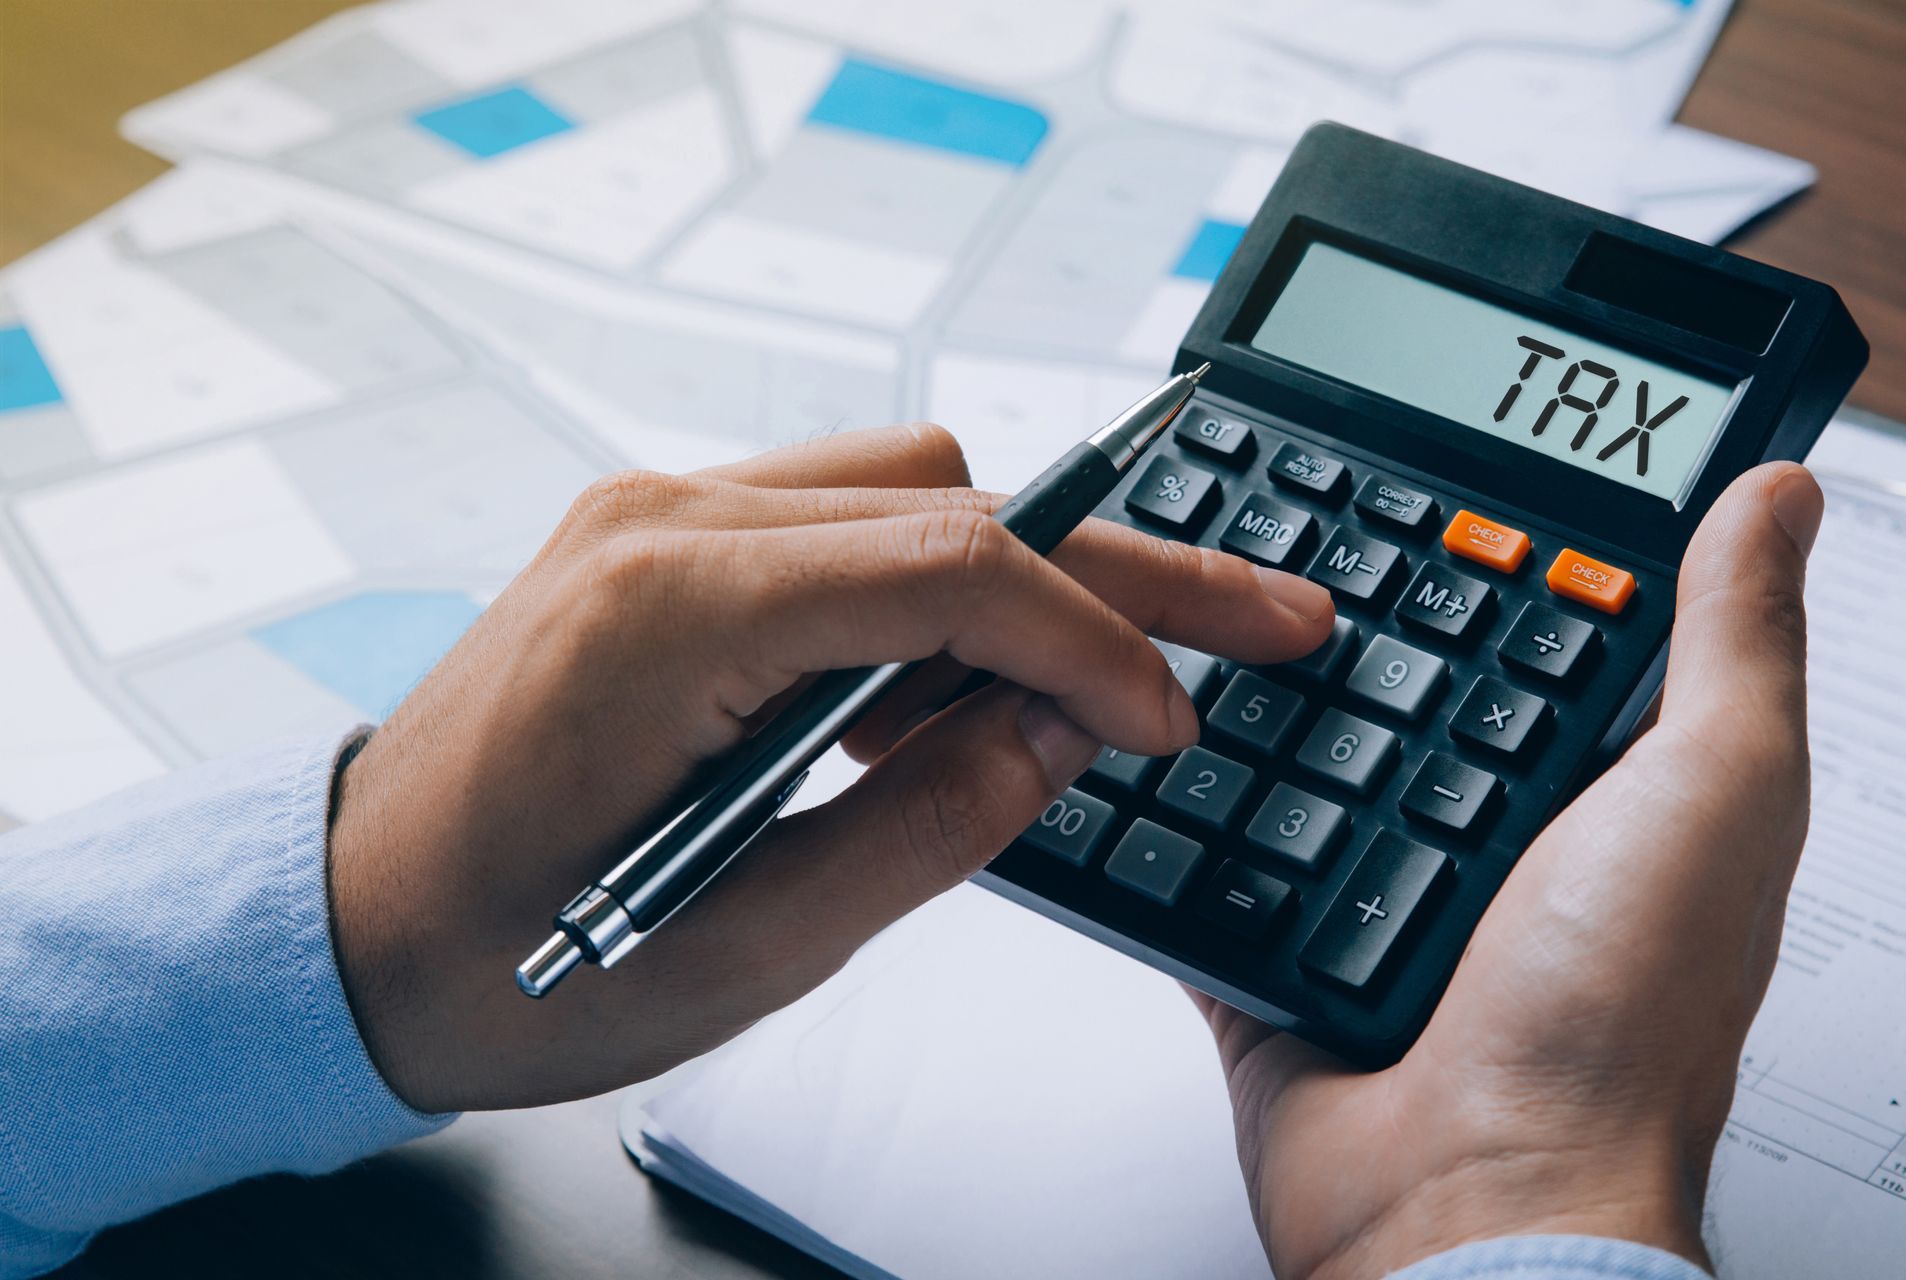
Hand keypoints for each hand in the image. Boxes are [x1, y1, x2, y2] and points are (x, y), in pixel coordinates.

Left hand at [327, 424, 1333, 1112]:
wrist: (347, 922)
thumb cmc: (501, 956)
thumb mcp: (742, 947)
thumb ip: (923, 830)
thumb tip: (1060, 734)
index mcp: (669, 613)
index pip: (952, 567)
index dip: (1096, 640)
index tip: (1173, 719)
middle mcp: (661, 523)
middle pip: (953, 502)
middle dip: (1120, 571)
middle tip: (1257, 617)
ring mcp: (656, 516)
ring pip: (911, 488)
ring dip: (1029, 576)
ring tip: (1111, 685)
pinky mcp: (664, 543)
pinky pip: (843, 526)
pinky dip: (936, 590)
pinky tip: (971, 683)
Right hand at [1202, 462, 1823, 1277]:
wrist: (1470, 1201)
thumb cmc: (1617, 1028)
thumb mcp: (1711, 791)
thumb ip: (1733, 643)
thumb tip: (1779, 497)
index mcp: (1602, 789)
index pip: (1542, 629)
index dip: (1501, 551)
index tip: (1442, 471)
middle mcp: (1490, 835)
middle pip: (1398, 681)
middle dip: (1345, 617)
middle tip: (1288, 529)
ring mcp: (1377, 893)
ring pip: (1292, 759)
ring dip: (1249, 703)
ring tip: (1200, 609)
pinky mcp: (1278, 950)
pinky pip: (1210, 858)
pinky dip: (1177, 810)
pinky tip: (1147, 738)